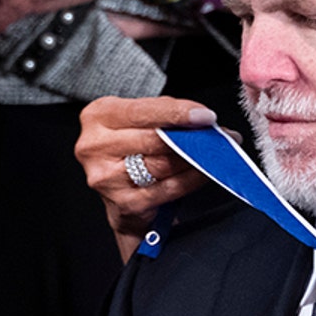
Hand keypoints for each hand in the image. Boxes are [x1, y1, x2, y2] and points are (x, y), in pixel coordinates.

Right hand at [76, 96, 215, 259]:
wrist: (121, 197)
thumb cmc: (132, 151)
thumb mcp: (139, 123)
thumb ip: (165, 115)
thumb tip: (203, 119)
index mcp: (98, 116)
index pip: (142, 111)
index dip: (176, 113)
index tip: (205, 116)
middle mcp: (95, 146)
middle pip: (154, 139)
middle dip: (192, 136)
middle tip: (220, 135)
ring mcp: (107, 177)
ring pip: (163, 164)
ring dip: (196, 158)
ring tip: (215, 152)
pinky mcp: (124, 204)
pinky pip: (169, 188)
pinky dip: (192, 179)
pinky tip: (204, 172)